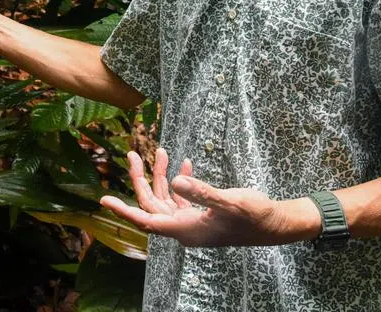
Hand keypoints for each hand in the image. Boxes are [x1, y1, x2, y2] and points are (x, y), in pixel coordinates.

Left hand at [99, 148, 301, 247]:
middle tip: (133, 154)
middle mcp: (184, 227)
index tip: (105, 199)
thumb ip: (202, 192)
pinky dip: (180, 180)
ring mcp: (192, 221)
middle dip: (141, 179)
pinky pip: (181, 197)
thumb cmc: (253, 216)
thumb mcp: (228, 201)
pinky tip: (184, 163)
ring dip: (161, 176)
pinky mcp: (202, 214)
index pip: (147, 220)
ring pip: (166, 198)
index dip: (125, 210)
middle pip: (152, 204)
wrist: (275, 224)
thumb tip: (176, 182)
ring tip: (161, 151)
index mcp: (186, 229)